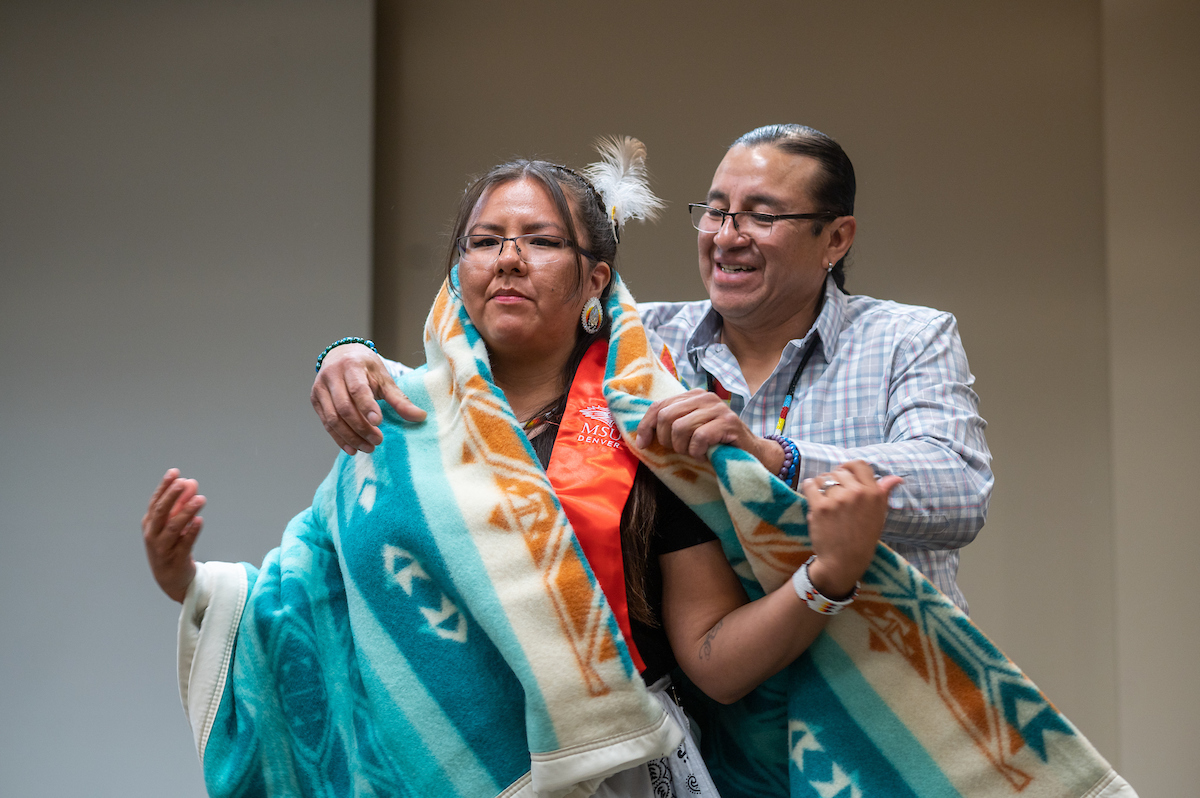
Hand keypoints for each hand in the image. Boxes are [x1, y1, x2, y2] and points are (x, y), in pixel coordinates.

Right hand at [142, 469, 204, 602]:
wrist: (173, 579)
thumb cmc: (172, 547)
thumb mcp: (173, 525)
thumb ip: (181, 505)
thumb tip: (190, 482)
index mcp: (150, 524)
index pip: (155, 502)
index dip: (164, 487)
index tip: (175, 472)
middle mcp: (153, 536)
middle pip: (161, 513)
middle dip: (172, 496)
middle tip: (185, 483)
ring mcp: (163, 549)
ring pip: (173, 528)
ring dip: (187, 512)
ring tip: (200, 499)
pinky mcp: (177, 561)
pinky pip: (184, 545)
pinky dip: (192, 532)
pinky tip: (200, 520)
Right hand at [310, 343, 425, 454]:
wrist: (342, 355)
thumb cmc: (366, 368)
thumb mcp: (384, 378)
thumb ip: (399, 399)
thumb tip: (420, 417)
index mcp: (351, 366)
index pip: (357, 389)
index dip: (367, 406)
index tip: (379, 422)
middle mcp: (332, 376)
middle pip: (344, 408)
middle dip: (361, 427)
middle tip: (378, 441)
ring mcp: (320, 388)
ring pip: (333, 418)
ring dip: (350, 437)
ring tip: (368, 447)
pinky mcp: (315, 400)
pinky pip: (326, 423)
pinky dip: (339, 438)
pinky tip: (353, 448)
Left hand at [635, 389, 784, 471]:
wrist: (751, 454)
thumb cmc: (715, 444)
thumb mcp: (690, 431)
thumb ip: (671, 424)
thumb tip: (641, 434)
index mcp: (692, 395)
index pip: (658, 406)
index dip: (646, 426)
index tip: (643, 444)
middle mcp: (704, 397)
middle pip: (666, 417)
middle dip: (666, 440)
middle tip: (679, 450)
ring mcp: (718, 408)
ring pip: (680, 427)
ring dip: (683, 448)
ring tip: (694, 452)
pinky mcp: (728, 422)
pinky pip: (698, 438)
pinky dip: (697, 452)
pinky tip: (705, 454)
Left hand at [800, 461, 902, 597]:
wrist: (844, 561)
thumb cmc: (863, 538)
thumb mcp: (879, 515)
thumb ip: (883, 493)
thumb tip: (896, 478)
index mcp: (874, 494)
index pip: (859, 465)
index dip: (849, 468)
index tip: (844, 476)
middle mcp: (858, 493)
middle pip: (840, 471)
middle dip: (835, 479)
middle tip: (834, 494)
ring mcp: (838, 499)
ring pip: (824, 477)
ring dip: (821, 485)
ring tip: (824, 498)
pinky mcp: (820, 506)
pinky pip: (810, 485)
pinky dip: (809, 488)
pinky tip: (813, 497)